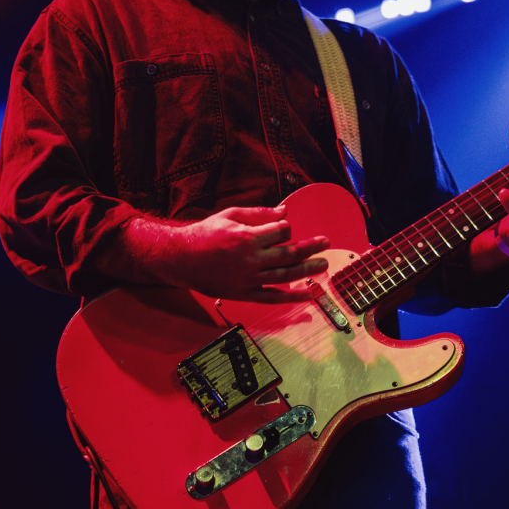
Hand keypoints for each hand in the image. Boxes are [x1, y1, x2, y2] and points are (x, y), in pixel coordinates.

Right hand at [128, 205, 329, 302]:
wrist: (182, 257)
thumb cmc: (205, 234)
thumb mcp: (230, 215)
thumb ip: (259, 213)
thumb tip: (284, 212)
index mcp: (247, 237)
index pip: (280, 232)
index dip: (286, 228)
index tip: (284, 228)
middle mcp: (250, 259)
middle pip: (289, 253)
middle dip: (310, 247)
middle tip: (326, 243)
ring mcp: (248, 278)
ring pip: (285, 275)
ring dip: (308, 270)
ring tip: (323, 265)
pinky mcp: (244, 293)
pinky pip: (273, 297)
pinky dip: (293, 297)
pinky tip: (308, 294)